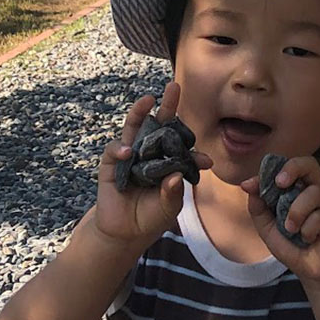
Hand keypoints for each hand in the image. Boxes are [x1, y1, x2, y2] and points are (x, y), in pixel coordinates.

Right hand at [92, 82, 208, 250]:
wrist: (125, 233)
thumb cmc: (151, 217)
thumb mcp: (168, 207)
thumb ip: (173, 193)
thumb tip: (176, 175)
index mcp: (168, 161)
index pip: (182, 147)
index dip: (193, 151)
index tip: (207, 162)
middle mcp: (150, 153)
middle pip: (158, 125)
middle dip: (167, 106)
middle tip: (174, 86)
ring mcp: (130, 156)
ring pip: (134, 129)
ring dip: (139, 113)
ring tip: (148, 100)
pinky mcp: (111, 165)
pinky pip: (114, 151)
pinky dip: (120, 149)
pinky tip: (129, 151)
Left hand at [243, 156, 319, 287]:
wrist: (313, 271)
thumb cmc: (293, 246)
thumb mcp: (268, 228)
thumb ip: (258, 207)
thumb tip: (248, 185)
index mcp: (298, 189)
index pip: (288, 168)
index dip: (270, 170)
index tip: (252, 184)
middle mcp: (315, 191)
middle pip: (309, 163)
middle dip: (292, 168)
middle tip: (280, 183)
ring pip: (313, 192)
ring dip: (297, 212)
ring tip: (291, 229)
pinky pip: (319, 216)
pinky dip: (307, 230)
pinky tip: (308, 239)